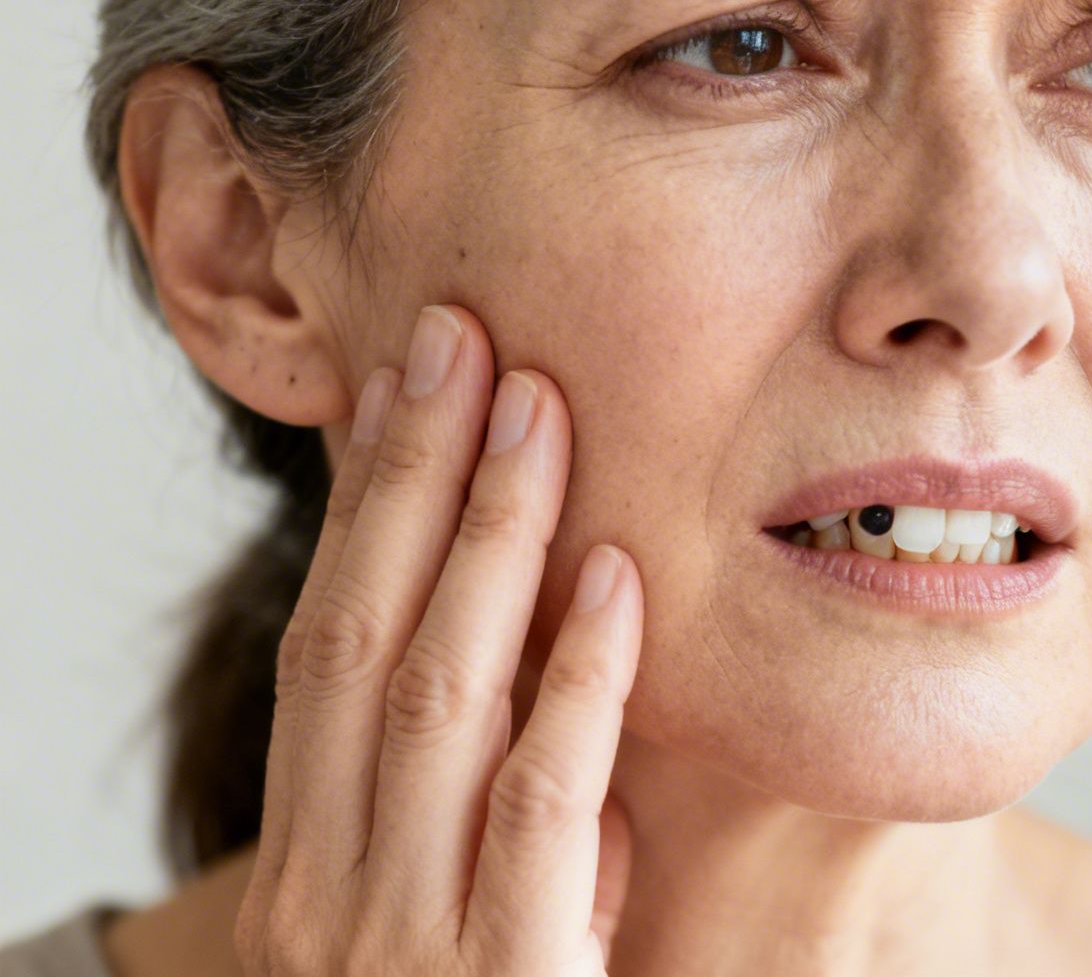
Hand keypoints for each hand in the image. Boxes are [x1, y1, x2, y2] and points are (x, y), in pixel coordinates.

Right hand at [235, 305, 642, 974]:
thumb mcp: (461, 937)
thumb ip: (500, 828)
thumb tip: (570, 701)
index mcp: (318, 866)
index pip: (331, 650)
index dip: (372, 514)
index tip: (415, 387)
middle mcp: (333, 890)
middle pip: (367, 638)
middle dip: (418, 481)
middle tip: (465, 336)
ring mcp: (405, 940)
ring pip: (439, 693)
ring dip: (491, 539)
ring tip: (537, 405)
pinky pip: (539, 807)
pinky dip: (575, 687)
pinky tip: (612, 582)